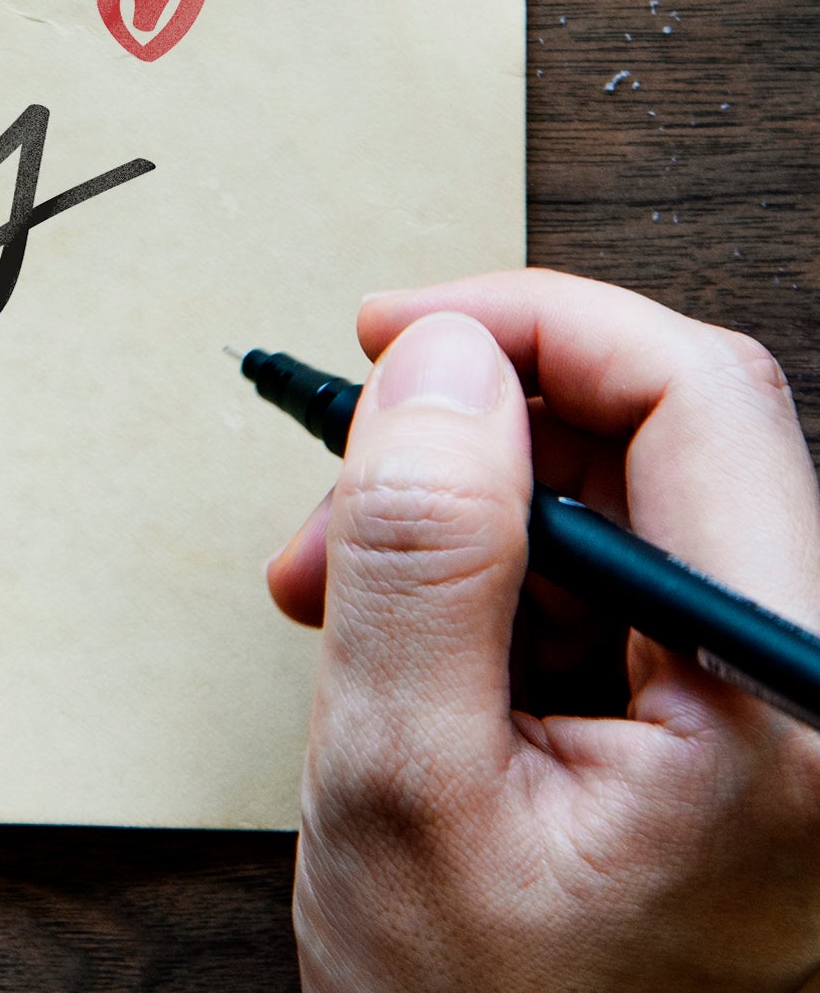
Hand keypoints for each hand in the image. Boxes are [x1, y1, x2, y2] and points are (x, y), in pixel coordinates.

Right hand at [265, 269, 819, 991]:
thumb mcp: (400, 779)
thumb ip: (422, 557)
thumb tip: (440, 362)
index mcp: (781, 704)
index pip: (699, 399)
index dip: (534, 324)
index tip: (393, 333)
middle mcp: (809, 688)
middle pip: (667, 436)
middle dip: (475, 434)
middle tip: (333, 490)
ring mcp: (778, 709)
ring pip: (628, 498)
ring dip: (465, 514)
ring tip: (337, 597)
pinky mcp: (733, 725)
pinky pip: (616, 580)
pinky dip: (490, 582)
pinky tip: (403, 644)